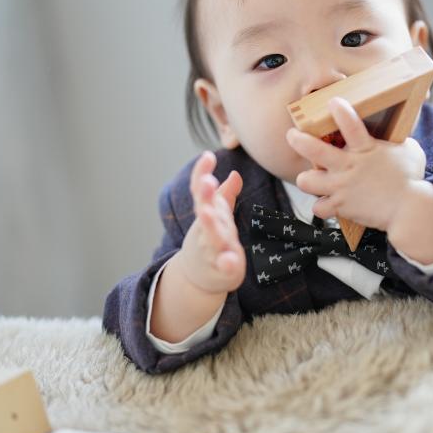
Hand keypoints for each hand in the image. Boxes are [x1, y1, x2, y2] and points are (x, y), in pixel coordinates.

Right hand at [179, 151, 245, 293]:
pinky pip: (224, 267)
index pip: (201, 192)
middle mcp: (205, 231)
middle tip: (207, 181)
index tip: (207, 155)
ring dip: (210, 226)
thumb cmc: (211, 240)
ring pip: (210, 238)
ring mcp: (212, 250)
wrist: (197, 276)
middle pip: (204, 212)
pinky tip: (230, 261)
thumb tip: (235, 174)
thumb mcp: (218, 217)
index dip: (202, 174)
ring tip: (208, 212)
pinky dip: (227, 264)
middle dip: (206, 197)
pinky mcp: (222, 270)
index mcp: (206, 215)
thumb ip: (225, 196)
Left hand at [287, 97, 425, 232]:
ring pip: (306, 181)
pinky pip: (318, 208)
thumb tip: (395, 135)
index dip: (339, 110)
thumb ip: (396, 141)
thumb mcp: (408, 151)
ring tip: (311, 178)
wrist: (410, 211)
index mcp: (366, 148)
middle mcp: (349, 166)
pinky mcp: (341, 207)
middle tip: (292, 135)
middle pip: (314, 150)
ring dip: (306, 179)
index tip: (333, 101)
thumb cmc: (411, 179)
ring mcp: (342, 187)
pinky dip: (322, 206)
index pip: (350, 123)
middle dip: (298, 140)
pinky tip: (327, 202)